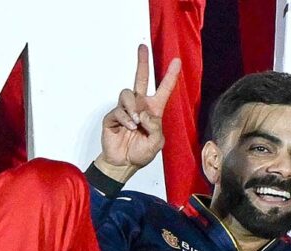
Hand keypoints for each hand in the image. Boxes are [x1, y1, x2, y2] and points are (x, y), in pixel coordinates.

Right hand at [96, 44, 180, 182]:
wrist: (123, 164)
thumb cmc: (141, 153)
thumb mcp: (156, 142)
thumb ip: (154, 127)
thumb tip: (143, 114)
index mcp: (154, 111)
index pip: (163, 90)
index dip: (171, 76)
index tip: (176, 61)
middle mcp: (140, 106)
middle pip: (140, 79)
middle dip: (142, 63)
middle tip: (142, 47)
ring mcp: (126, 110)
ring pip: (127, 94)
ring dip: (132, 107)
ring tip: (135, 123)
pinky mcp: (113, 116)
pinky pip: (119, 110)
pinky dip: (125, 119)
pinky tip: (129, 128)